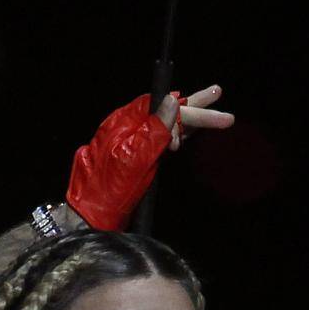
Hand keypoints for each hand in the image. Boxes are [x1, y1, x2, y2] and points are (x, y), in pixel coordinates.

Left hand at [66, 83, 234, 228]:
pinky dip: (179, 134)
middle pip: (165, 111)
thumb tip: (172, 101)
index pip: (159, 104)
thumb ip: (154, 130)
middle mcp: (128, 128)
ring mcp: (131, 144)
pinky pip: (161, 139)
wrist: (91, 216)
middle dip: (194, 108)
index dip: (181, 110)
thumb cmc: (109, 188)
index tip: (195, 123)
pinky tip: (192, 130)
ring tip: (215, 106)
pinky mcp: (135, 159)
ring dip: (190, 120)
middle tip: (218, 93)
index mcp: (124, 121)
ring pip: (166, 125)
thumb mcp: (134, 158)